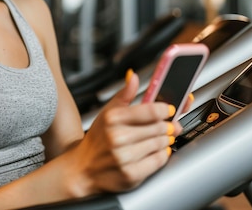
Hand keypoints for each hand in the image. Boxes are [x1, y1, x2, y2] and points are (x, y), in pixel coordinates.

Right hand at [67, 70, 180, 196]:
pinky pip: (158, 161)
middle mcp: (117, 137)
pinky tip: (155, 151)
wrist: (82, 168)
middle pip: (159, 127)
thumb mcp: (107, 112)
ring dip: (165, 140)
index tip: (169, 110)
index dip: (165, 110)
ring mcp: (124, 157)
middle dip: (167, 126)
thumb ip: (124, 94)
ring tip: (159, 138)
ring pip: (161, 144)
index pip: (151, 110)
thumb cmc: (97, 140)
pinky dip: (162, 155)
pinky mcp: (131, 174)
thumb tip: (133, 77)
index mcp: (113, 118)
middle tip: (167, 126)